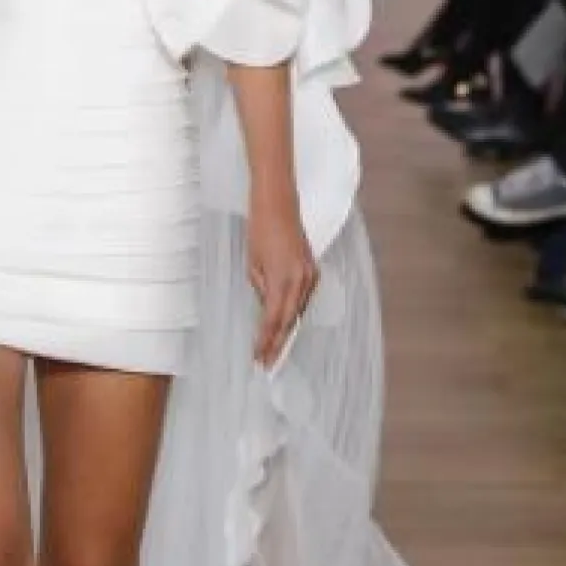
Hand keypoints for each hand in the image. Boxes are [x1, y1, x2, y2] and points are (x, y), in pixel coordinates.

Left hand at [247, 198, 318, 368]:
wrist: (278, 203)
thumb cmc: (260, 229)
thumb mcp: (253, 263)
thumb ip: (261, 289)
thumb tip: (267, 307)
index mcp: (283, 279)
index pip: (274, 320)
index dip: (266, 341)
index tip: (258, 358)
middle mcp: (301, 279)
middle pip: (289, 320)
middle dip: (278, 343)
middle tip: (267, 362)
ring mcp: (310, 274)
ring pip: (298, 310)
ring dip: (286, 330)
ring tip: (274, 349)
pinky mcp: (312, 269)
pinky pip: (303, 298)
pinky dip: (294, 312)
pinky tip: (286, 323)